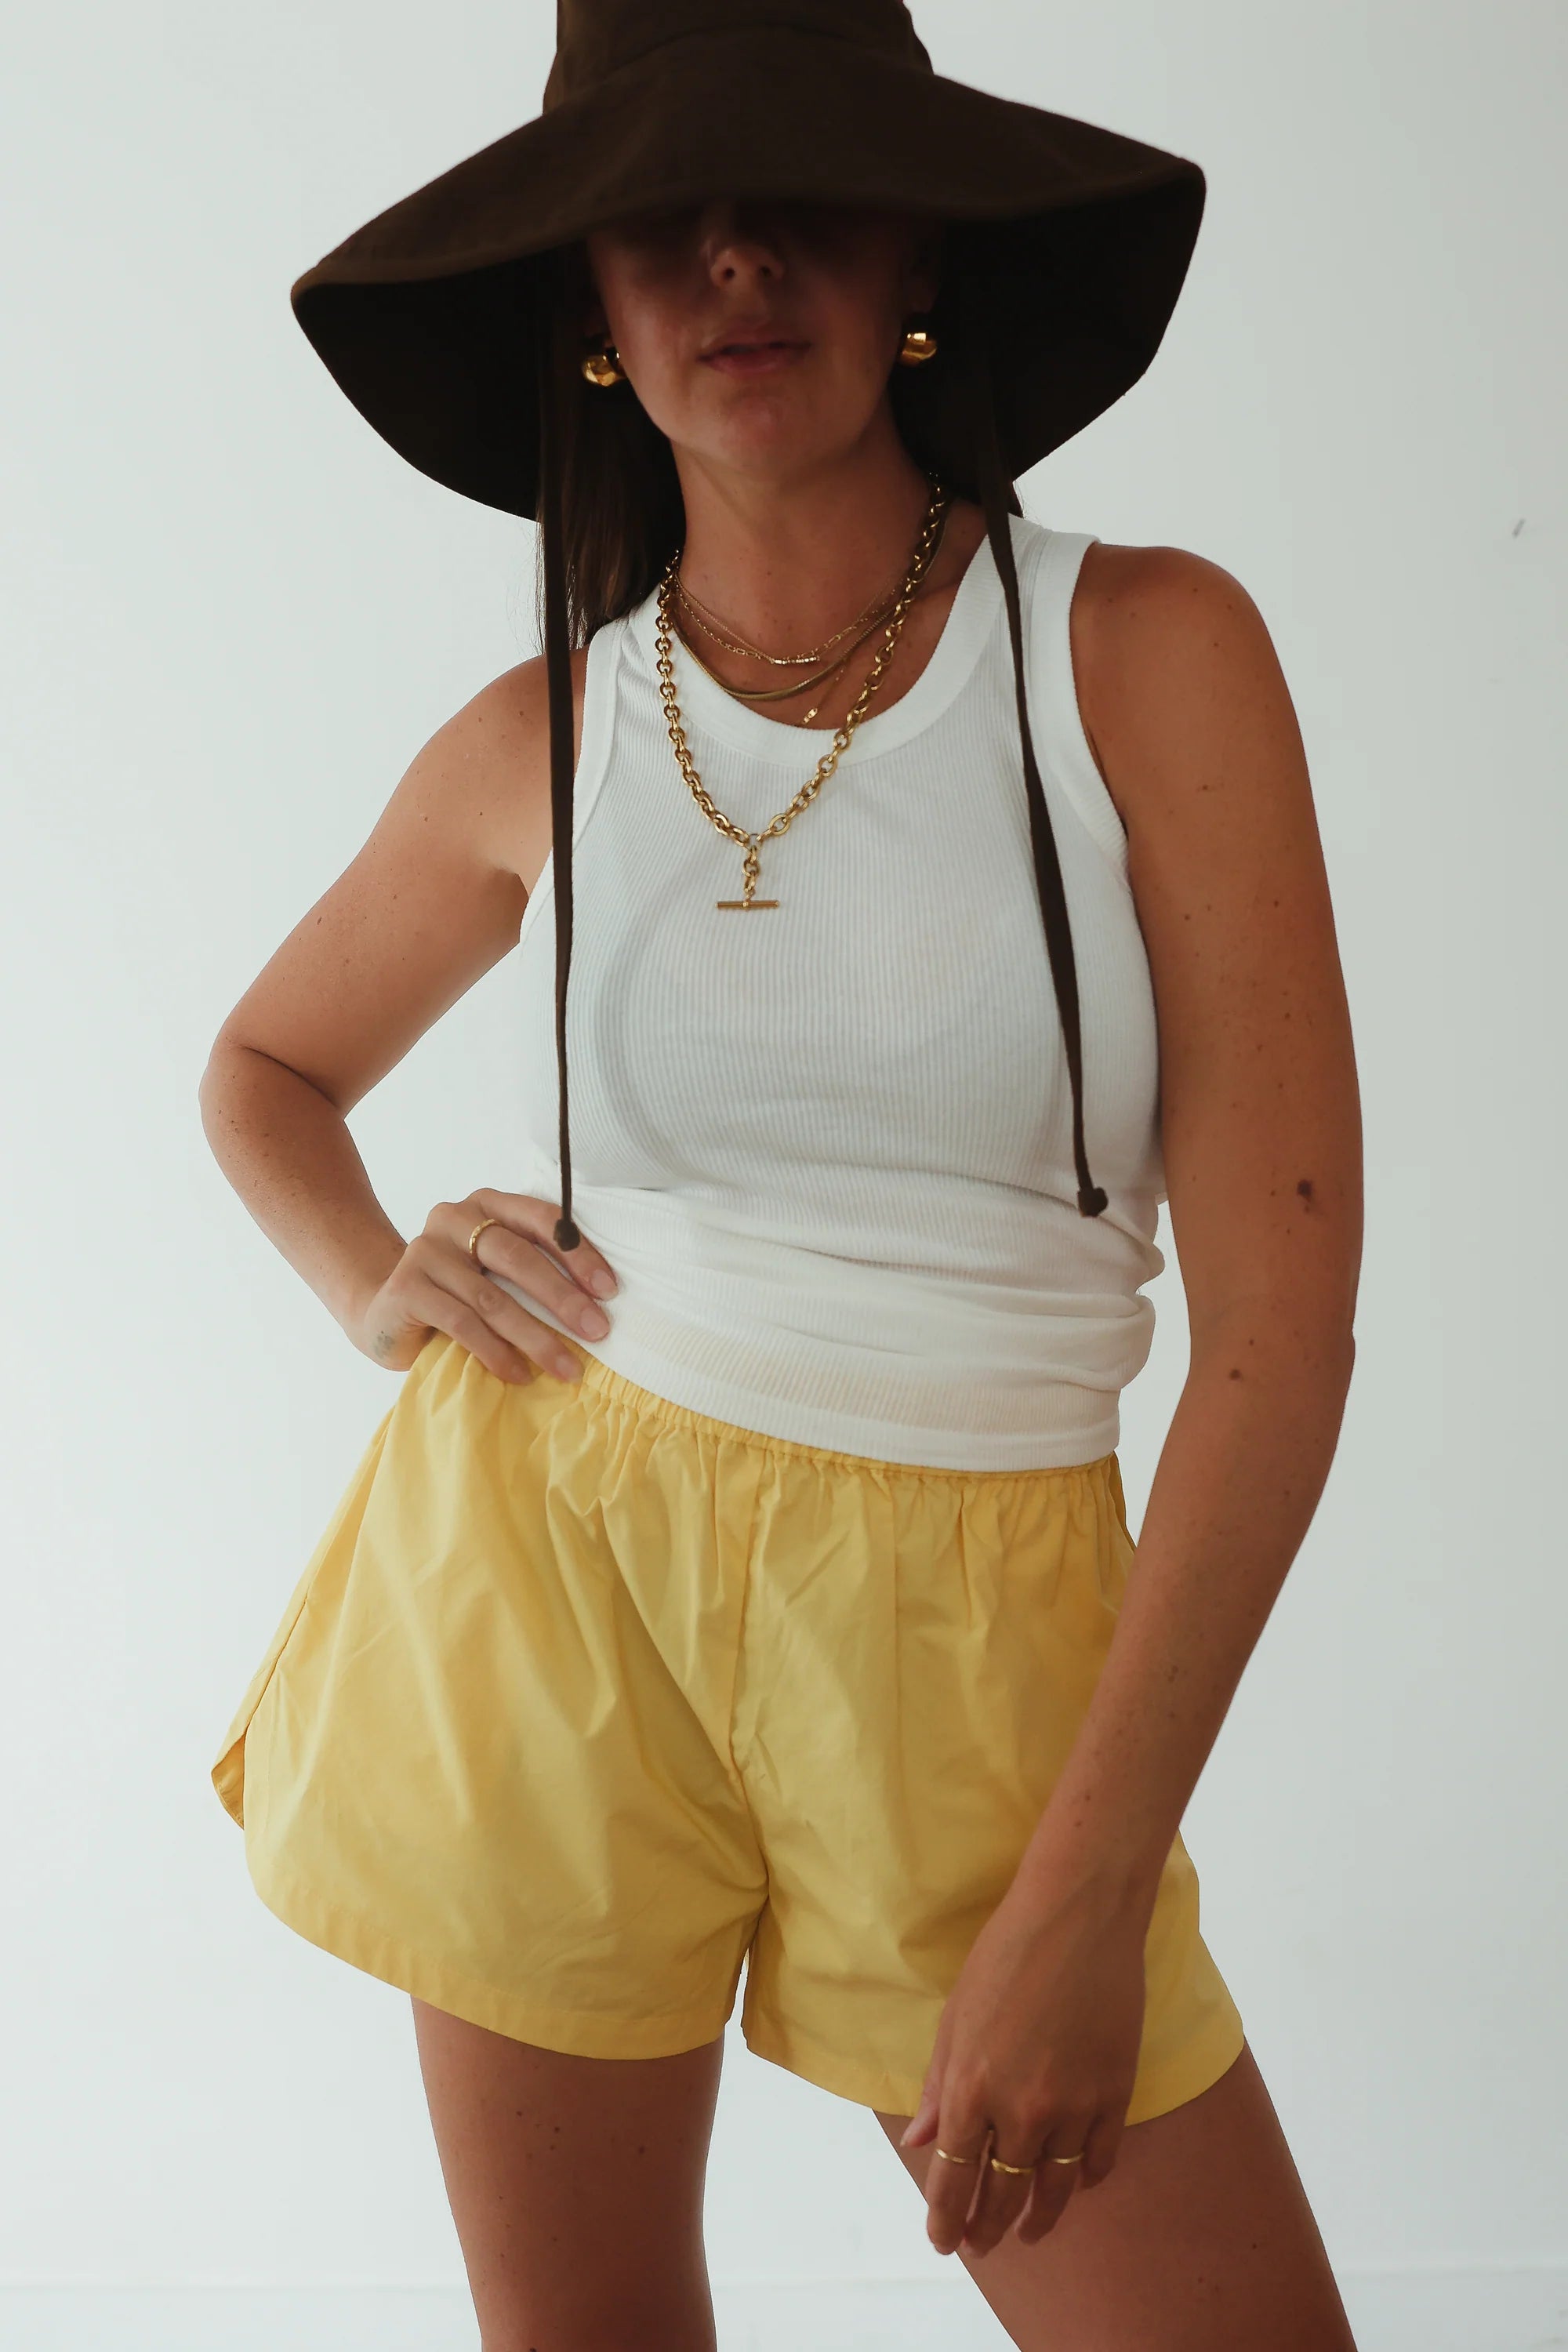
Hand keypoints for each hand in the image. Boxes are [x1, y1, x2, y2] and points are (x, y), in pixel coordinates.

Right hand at [348, 1189, 618, 1382]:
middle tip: (598, 1331)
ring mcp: (425, 1251)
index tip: (609, 1290)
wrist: (384, 1312)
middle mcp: (453, 1218)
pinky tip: (520, 1374)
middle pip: (517, 1257)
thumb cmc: (456, 1293)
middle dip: (563, 1298)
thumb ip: (533, 1270)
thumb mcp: (496, 1272)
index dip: (578, 1253)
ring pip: (492, 1298)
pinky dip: (496, 1352)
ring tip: (567, 1368)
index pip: (541, 1219)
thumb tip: (597, 1306)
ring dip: (536, 1338)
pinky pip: (462, 1323)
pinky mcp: (405, 1288)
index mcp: (487, 1204)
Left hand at [900, 1868, 1149, 2258]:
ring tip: (1027, 2233)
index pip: (953, 2178)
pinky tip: (1075, 2184)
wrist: (1078, 1917)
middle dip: (987, 2227)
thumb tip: (920, 2141)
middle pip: (1002, 2193)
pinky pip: (1099, 2159)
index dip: (946, 2217)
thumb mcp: (956, 2017)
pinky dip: (1085, 2179)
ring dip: (1037, 2218)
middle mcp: (1022, 2111)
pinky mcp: (1115, 2095)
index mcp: (973, 2089)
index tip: (943, 2240)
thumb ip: (940, 2086)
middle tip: (979, 2246)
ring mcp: (1074, 2107)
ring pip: (1054, 2187)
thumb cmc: (1006, 1954)